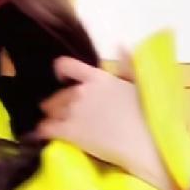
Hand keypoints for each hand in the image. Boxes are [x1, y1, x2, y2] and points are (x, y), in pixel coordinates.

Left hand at [33, 54, 178, 189]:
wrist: (147, 144)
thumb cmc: (148, 115)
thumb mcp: (138, 83)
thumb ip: (126, 64)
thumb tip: (120, 45)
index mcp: (97, 78)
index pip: (65, 65)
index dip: (60, 72)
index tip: (62, 80)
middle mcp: (81, 92)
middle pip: (56, 95)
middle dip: (57, 104)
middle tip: (62, 113)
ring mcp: (73, 112)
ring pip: (49, 112)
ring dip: (51, 117)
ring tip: (56, 125)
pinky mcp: (69, 132)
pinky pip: (45, 129)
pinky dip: (41, 132)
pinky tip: (42, 136)